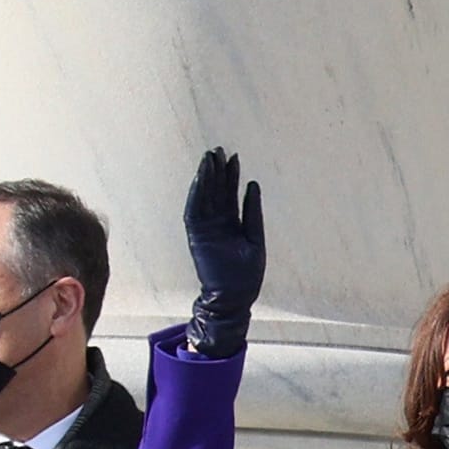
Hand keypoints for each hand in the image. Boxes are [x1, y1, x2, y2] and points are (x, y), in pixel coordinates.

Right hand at [183, 147, 264, 358]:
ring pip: (204, 198)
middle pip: (216, 192)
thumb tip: (254, 184)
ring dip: (205, 178)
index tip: (234, 157)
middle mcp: (217, 223)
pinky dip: (195, 194)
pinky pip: (193, 211)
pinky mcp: (196, 236)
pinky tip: (199, 179)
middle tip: (219, 150)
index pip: (230, 194)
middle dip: (217, 171)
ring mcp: (206, 229)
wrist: (234, 298)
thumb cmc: (247, 274)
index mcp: (232, 224)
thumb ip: (253, 212)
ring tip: (209, 159)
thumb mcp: (255, 238)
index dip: (231, 176)